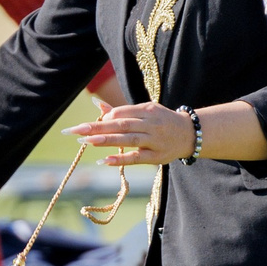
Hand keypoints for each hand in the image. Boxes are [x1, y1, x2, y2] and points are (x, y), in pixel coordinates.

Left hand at [69, 101, 193, 166]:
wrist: (190, 134)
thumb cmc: (162, 122)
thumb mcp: (146, 111)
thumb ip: (122, 111)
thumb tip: (97, 105)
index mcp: (147, 110)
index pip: (122, 112)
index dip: (105, 118)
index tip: (87, 124)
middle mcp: (151, 124)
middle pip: (121, 125)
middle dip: (97, 127)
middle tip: (75, 130)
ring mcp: (154, 141)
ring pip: (127, 139)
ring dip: (105, 141)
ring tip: (86, 141)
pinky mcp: (157, 157)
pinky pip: (136, 158)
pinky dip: (120, 159)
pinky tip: (104, 160)